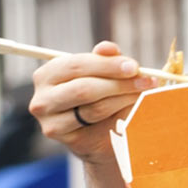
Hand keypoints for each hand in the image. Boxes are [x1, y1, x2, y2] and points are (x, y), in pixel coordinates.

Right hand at [28, 41, 156, 164]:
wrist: (98, 134)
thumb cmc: (99, 96)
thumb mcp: (101, 73)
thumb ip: (103, 59)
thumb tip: (108, 48)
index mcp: (47, 74)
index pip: (77, 65)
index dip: (107, 64)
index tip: (134, 66)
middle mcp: (42, 97)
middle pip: (84, 88)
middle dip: (118, 83)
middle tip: (145, 80)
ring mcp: (49, 120)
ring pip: (93, 107)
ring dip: (123, 98)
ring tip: (142, 93)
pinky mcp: (64, 138)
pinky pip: (95, 123)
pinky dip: (117, 114)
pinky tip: (130, 108)